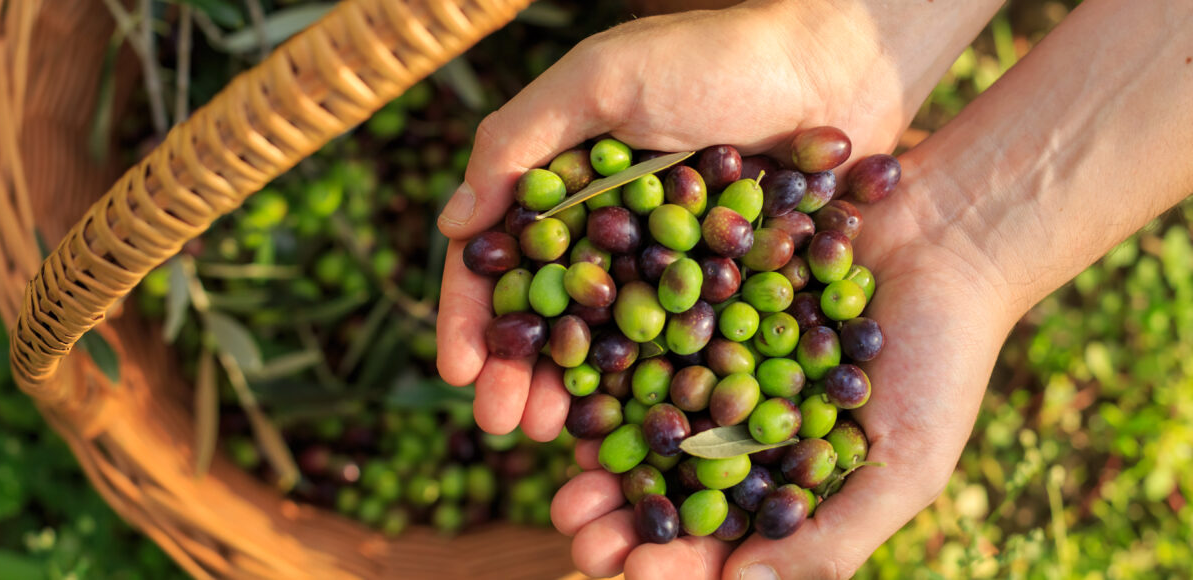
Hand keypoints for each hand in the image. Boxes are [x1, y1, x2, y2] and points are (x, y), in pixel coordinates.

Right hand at [435, 0, 939, 437]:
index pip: (500, 261)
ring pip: (604, 346)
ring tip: (549, 435)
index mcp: (565, 187)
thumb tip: (450, 224)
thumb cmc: (713, 56)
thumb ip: (518, 141)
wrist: (839, 65)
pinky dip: (648, 389)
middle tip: (498, 422)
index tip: (458, 369)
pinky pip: (676, 349)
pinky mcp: (722, 291)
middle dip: (514, 372)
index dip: (472, 316)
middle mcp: (606, 235)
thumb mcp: (600, 79)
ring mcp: (663, 268)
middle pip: (547, 317)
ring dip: (570, 394)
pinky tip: (628, 427)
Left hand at [547, 165, 1019, 576]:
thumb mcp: (905, 463)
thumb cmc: (944, 360)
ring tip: (567, 485)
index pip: (722, 540)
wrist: (949, 234)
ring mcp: (713, 364)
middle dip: (623, 520)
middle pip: (668, 487)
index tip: (636, 574)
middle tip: (580, 537)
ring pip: (644, 421)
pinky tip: (578, 393)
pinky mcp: (698, 300)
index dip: (677, 565)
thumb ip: (831, 535)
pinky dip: (610, 368)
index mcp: (785, 480)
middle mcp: (738, 428)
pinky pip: (644, 338)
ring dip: (604, 458)